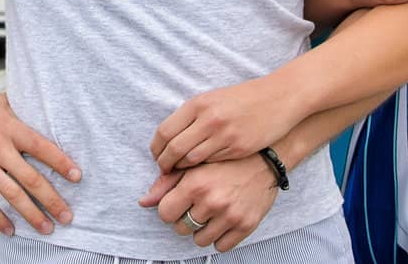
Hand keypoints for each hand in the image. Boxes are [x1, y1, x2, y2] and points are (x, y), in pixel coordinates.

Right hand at [0, 92, 80, 236]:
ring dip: (32, 215)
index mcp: (9, 127)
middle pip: (31, 178)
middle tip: (68, 216)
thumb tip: (44, 103)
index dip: (60, 162)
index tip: (77, 177)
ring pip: (12, 195)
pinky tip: (11, 230)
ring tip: (47, 228)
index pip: (41, 147)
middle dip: (52, 200)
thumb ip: (20, 106)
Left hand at [139, 155, 279, 252]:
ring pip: (199, 240)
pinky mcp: (246, 226)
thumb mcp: (193, 166)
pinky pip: (221, 246)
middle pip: (180, 228)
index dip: (169, 208)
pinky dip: (218, 238)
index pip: (164, 213)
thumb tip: (143, 202)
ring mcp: (230, 215)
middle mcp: (212, 201)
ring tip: (209, 213)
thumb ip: (166, 183)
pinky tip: (221, 221)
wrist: (263, 161)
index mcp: (195, 184)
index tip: (177, 202)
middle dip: (184, 219)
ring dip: (200, 230)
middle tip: (196, 205)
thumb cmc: (224, 161)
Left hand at [151, 77, 297, 170]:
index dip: (157, 148)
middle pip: (174, 148)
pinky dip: (201, 168)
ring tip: (179, 171)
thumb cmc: (242, 99)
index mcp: (198, 103)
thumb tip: (168, 138)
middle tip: (164, 170)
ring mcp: (223, 135)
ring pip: (191, 159)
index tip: (157, 156)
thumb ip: (191, 115)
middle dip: (164, 163)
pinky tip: (200, 169)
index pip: (165, 132)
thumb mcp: (212, 99)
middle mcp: (208, 119)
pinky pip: (211, 162)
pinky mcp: (238, 148)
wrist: (278, 99)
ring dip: (181, 168)